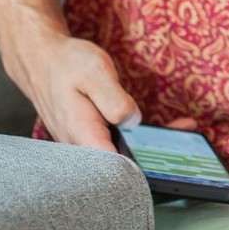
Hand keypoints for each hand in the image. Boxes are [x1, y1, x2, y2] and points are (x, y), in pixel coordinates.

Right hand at [11, 27, 184, 149]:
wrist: (41, 60)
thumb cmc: (66, 63)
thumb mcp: (94, 72)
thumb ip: (114, 99)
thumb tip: (132, 121)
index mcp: (81, 132)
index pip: (110, 165)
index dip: (137, 169)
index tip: (164, 163)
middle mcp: (80, 144)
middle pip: (119, 163)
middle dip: (153, 157)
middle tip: (187, 142)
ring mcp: (83, 141)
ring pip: (119, 152)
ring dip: (151, 146)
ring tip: (185, 129)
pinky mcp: (89, 134)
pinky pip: (115, 141)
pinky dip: (138, 137)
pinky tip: (164, 128)